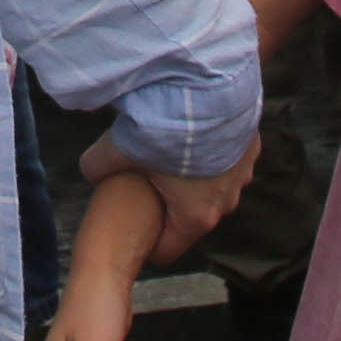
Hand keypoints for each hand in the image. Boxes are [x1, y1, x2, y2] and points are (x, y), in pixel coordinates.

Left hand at [89, 132, 252, 260]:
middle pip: (191, 217)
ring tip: (174, 155)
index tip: (133, 233)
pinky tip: (195, 132)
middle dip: (169, 206)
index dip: (146, 244)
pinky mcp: (251, 147)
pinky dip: (211, 151)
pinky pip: (227, 158)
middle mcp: (225, 203)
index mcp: (195, 217)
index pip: (168, 249)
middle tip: (148, 187)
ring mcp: (242, 175)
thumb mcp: (119, 150)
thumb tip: (90, 172)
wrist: (209, 90)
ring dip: (195, 177)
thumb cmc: (164, 130)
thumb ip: (98, 167)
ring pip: (213, 187)